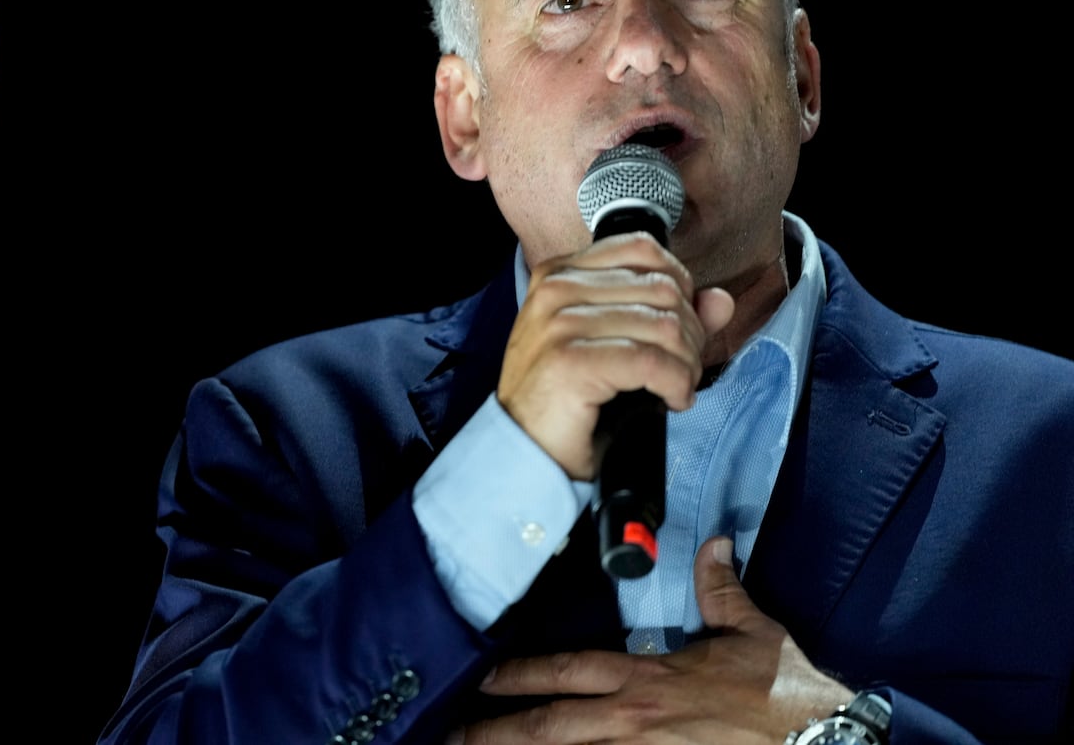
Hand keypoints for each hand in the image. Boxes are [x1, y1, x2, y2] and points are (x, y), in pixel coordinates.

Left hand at [451, 537, 853, 743]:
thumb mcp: (748, 628)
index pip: (563, 670)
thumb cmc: (783, 688)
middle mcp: (631, 718)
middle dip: (494, 731)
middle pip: (546, 724)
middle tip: (451, 736)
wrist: (819, 735)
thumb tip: (712, 546)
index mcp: (644, 676)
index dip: (515, 675)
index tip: (480, 679)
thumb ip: (718, 588)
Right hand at [498, 233, 734, 478]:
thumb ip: (669, 314)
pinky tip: (672, 399)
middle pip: (662, 289)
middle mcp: (555, 288)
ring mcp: (559, 323)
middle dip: (689, 335)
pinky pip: (652, 361)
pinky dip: (676, 384)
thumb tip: (720, 300)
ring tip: (675, 387)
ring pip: (664, 325)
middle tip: (680, 370)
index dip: (679, 289)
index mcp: (560, 272)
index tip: (677, 329)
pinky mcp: (570, 360)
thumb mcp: (618, 343)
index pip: (642, 249)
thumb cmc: (567, 398)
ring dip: (686, 364)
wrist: (528, 449)